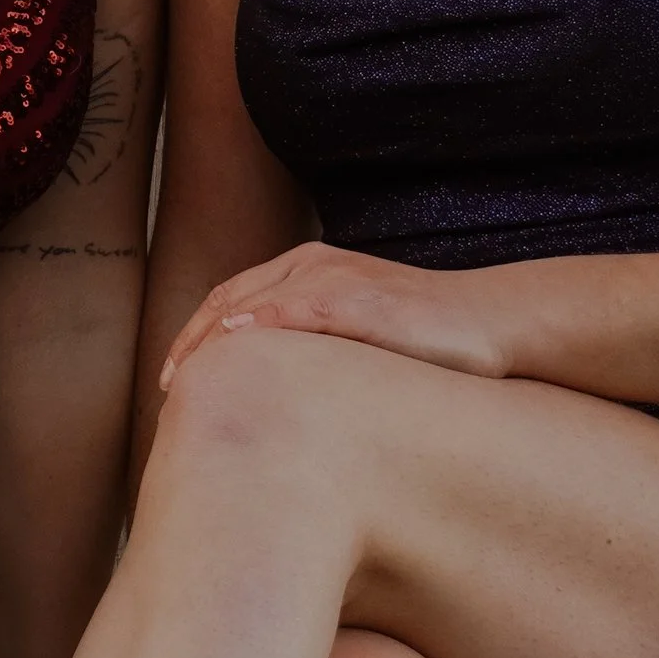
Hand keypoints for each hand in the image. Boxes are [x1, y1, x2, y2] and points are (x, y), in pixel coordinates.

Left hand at [158, 244, 514, 387]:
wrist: (491, 323)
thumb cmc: (426, 340)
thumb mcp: (353, 338)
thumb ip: (311, 348)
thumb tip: (270, 392)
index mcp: (306, 270)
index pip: (229, 300)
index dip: (193, 340)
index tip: (171, 382)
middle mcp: (313, 265)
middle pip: (227, 300)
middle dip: (191, 346)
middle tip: (168, 392)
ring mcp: (335, 278)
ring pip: (252, 304)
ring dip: (213, 343)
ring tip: (187, 385)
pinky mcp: (359, 297)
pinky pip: (297, 311)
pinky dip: (262, 329)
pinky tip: (238, 353)